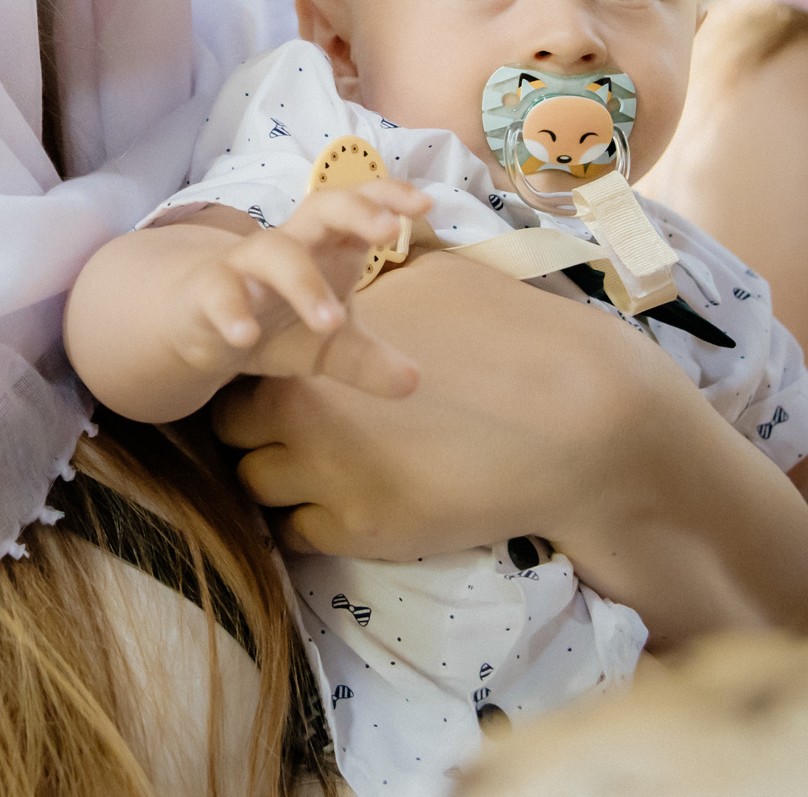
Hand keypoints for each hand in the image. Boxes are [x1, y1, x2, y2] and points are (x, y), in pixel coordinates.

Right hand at [173, 185, 426, 400]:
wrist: (200, 324)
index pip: (360, 204)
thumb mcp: (329, 347)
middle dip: (356, 211)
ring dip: (305, 282)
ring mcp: (247, 263)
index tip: (426, 204)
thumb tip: (413, 382)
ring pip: (275, 251)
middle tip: (388, 232)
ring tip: (332, 322)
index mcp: (326, 245)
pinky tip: (245, 337)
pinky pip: (221, 292)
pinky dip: (233, 311)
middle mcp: (290, 243)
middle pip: (322, 206)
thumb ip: (369, 362)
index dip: (389, 196)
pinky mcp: (210, 290)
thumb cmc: (275, 320)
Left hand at [211, 253, 654, 558]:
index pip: (248, 366)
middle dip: (259, 430)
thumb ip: (374, 283)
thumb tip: (356, 274)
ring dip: (277, 479)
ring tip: (321, 470)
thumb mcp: (432, 282)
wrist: (573, 426)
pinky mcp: (357, 532)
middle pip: (234, 432)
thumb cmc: (509, 340)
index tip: (291, 381)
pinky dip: (308, 522)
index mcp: (320, 344)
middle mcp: (307, 413)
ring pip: (255, 487)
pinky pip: (293, 534)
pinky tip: (345, 504)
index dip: (264, 375)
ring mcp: (327, 478)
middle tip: (298, 430)